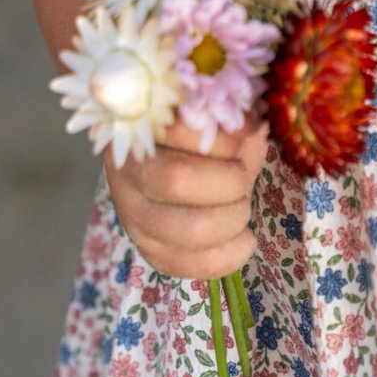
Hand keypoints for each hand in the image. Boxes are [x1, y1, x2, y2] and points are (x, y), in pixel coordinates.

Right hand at [104, 108, 269, 279]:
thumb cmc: (205, 134)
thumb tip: (247, 124)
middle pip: (180, 180)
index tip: (249, 132)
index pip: (179, 130)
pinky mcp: (147, 248)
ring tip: (243, 206)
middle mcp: (128, 171)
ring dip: (233, 218)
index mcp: (143, 126)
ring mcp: (132, 214)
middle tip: (243, 173)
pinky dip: (228, 256)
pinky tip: (244, 238)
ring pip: (189, 230)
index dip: (223, 135)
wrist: (184, 164)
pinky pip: (187, 265)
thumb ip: (229, 112)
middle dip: (231, 180)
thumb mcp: (218, 112)